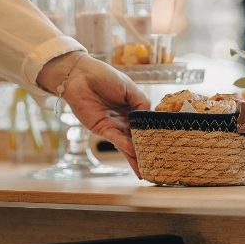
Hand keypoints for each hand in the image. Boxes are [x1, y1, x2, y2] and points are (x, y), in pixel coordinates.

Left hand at [37, 53, 149, 175]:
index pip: (146, 124)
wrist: (80, 75)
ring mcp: (113, 125)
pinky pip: (115, 139)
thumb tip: (151, 117)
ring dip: (136, 155)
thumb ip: (141, 102)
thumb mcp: (129, 87)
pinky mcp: (101, 128)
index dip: (153, 133)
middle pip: (137, 137)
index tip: (164, 144)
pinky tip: (134, 154)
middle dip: (146, 150)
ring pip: (127, 143)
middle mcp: (124, 118)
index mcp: (132, 107)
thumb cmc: (104, 76)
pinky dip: (125, 146)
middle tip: (157, 163)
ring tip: (146, 167)